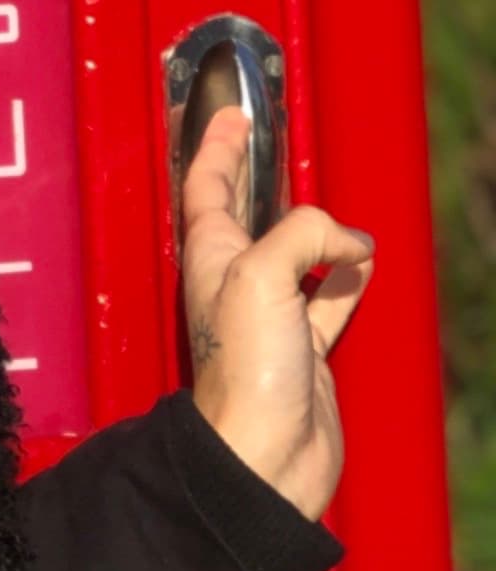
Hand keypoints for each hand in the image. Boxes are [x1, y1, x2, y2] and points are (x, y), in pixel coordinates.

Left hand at [179, 102, 372, 519]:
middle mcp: (235, 279)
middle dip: (256, 177)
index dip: (218, 146)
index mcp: (211, 254)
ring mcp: (270, 314)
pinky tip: (363, 267)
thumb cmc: (245, 368)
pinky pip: (329, 299)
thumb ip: (304, 235)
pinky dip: (347, 280)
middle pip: (245, 212)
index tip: (233, 116)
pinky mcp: (304, 349)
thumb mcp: (262, 275)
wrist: (264, 454)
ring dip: (313, 230)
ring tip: (335, 211)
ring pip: (293, 254)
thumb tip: (348, 241)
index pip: (207, 184)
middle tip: (271, 143)